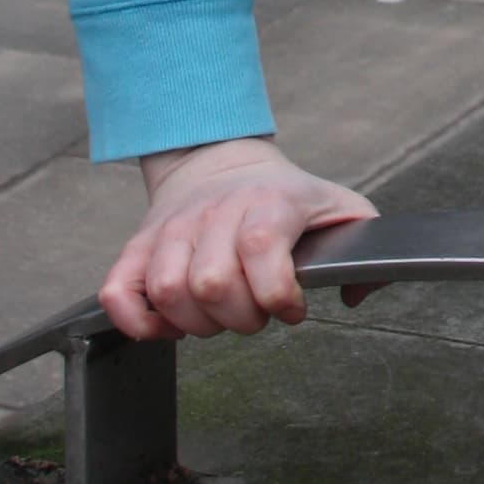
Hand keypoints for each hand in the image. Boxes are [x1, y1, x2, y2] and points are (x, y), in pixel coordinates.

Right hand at [101, 138, 375, 343]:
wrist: (218, 158)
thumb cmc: (283, 196)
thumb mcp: (339, 207)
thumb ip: (366, 247)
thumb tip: (357, 294)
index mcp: (267, 203)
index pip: (260, 249)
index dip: (277, 295)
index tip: (292, 310)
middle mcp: (215, 214)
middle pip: (211, 283)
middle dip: (240, 319)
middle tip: (254, 314)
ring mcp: (172, 229)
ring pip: (167, 291)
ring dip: (195, 324)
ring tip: (218, 317)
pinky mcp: (138, 246)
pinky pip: (118, 291)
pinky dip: (137, 322)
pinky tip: (169, 324)